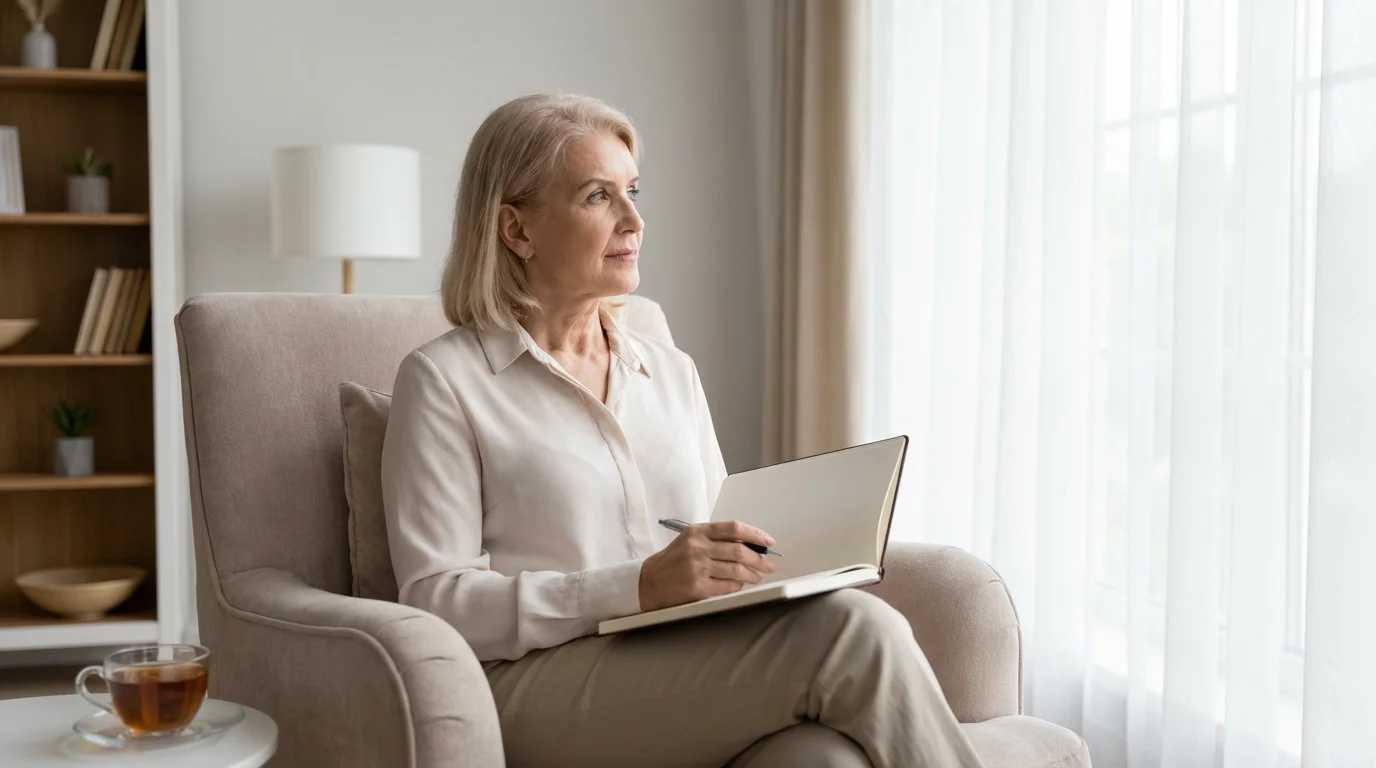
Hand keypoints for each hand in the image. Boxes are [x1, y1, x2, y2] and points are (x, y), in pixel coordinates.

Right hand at [638, 521, 777, 611]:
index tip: (769, 542)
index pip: (734, 528)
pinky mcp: (697, 587)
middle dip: (759, 559)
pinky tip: (740, 585)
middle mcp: (697, 547)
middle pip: (739, 550)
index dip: (756, 534)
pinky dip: (738, 586)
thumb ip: (715, 539)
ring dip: (752, 575)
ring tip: (758, 577)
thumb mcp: (690, 540)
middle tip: (768, 565)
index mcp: (697, 531)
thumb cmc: (673, 561)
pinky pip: (728, 586)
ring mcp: (697, 567)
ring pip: (737, 570)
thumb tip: (749, 544)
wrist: (648, 582)